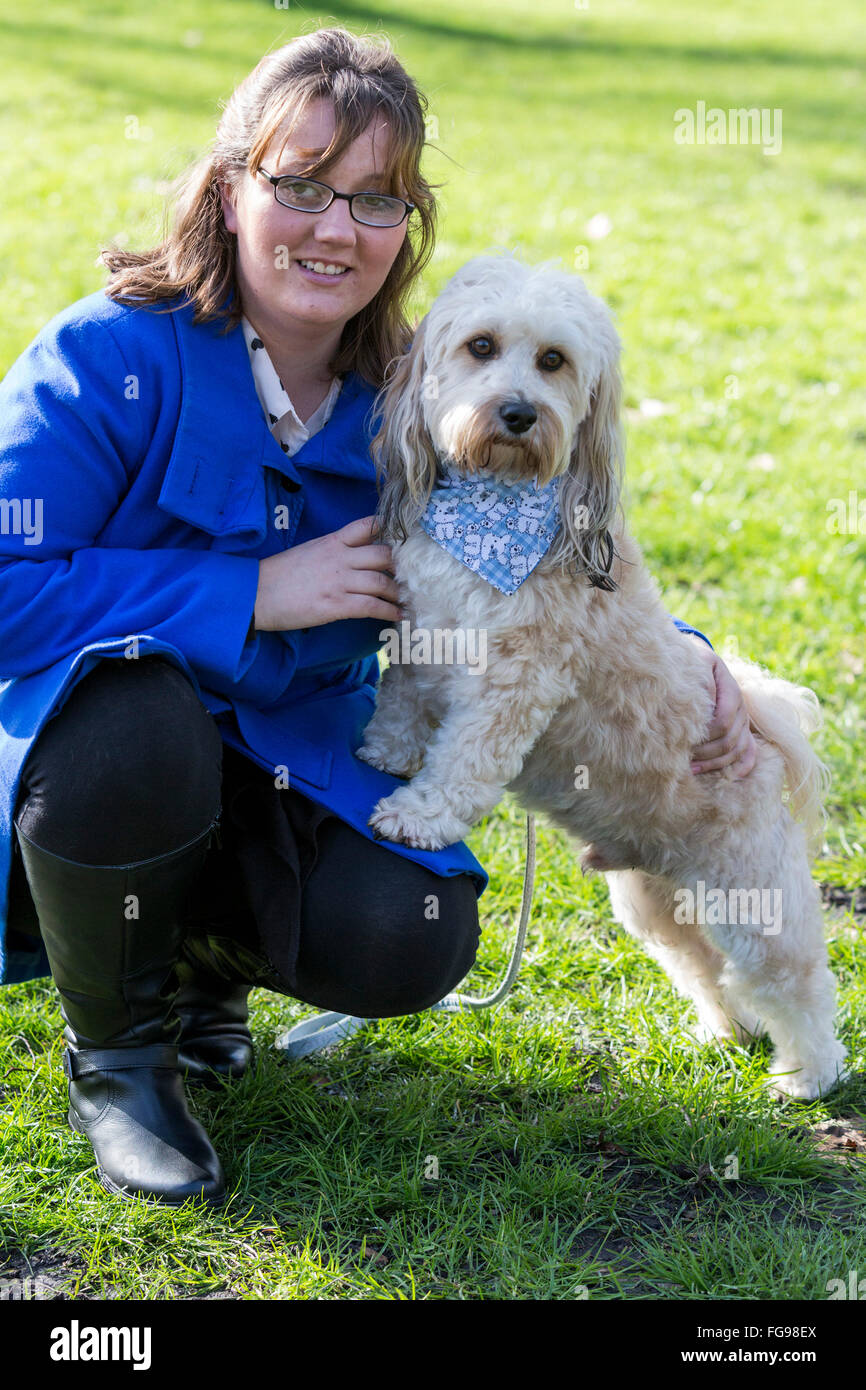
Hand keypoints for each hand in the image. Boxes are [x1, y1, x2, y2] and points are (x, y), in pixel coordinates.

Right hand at [253, 515, 403, 631]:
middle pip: (383, 554)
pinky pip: (371, 606)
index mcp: (332, 541)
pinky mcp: (335, 604)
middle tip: (412, 576)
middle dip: (401, 566)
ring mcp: (338, 581)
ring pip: (381, 582)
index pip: (367, 526)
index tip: (406, 539)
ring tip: (406, 600)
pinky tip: (397, 616)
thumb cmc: (279, 575)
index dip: (389, 529)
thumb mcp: (308, 552)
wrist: (255, 594)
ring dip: (398, 592)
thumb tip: (353, 558)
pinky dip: (388, 612)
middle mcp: (339, 557)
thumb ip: (333, 551)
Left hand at [685, 637, 757, 776]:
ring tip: (690, 768)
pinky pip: (749, 754)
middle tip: (680, 758)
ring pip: (737, 750)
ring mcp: (742, 720)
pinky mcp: (741, 730)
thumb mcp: (694, 664)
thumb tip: (704, 707)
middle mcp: (740, 707)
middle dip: (704, 753)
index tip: (682, 742)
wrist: (695, 662)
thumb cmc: (689, 663)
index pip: (722, 722)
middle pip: (729, 740)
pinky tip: (726, 777)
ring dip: (714, 764)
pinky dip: (740, 768)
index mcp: (729, 689)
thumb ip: (700, 681)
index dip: (704, 736)